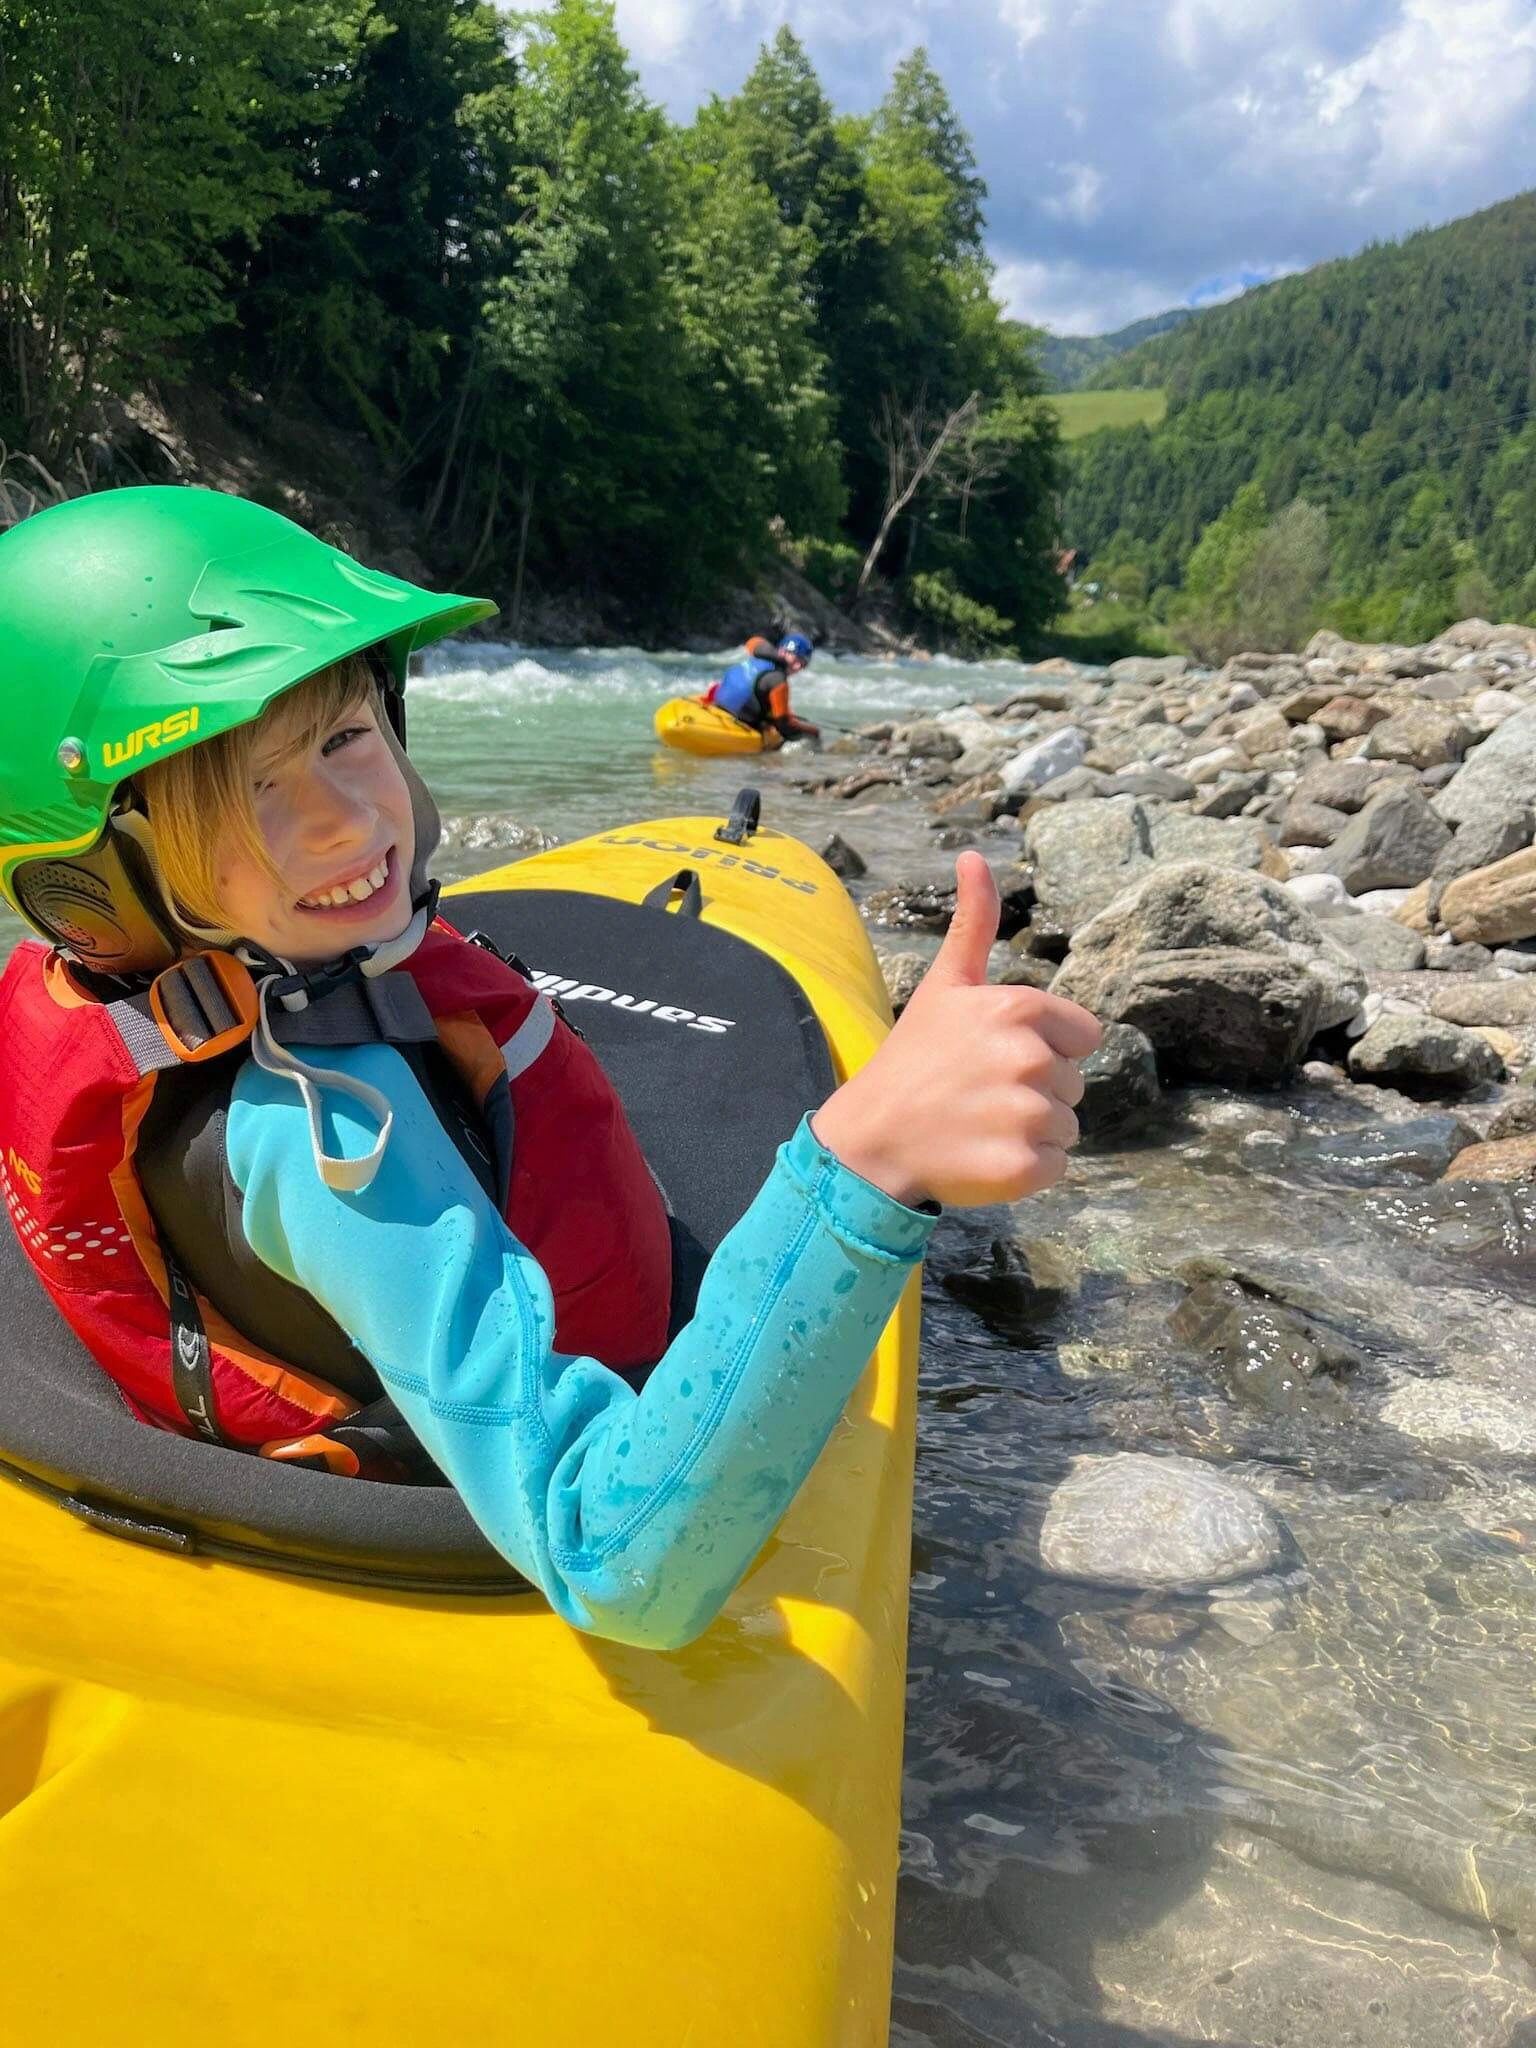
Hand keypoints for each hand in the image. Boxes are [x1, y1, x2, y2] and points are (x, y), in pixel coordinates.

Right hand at [811, 852, 1102, 1207]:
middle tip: (979, 1094)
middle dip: (1035, 1092)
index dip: (1046, 1048)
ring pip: (1067, 1126)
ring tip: (979, 1125)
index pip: (1082, 1036)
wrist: (870, 1139)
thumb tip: (973, 855)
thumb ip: (974, 923)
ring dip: (1031, 1131)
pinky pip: (1057, 1166)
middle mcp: (1030, 1059)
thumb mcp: (945, 984)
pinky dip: (1026, 1170)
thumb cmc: (913, 1059)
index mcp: (1019, 1010)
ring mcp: (1027, 1115)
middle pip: (1074, 1083)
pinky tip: (983, 1156)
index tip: (995, 1058)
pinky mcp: (1024, 1166)